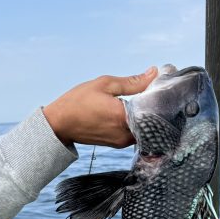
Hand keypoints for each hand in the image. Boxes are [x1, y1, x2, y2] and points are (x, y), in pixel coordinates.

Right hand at [43, 67, 157, 147]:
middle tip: (152, 91)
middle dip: (154, 105)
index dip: (160, 96)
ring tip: (140, 100)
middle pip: (152, 120)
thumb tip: (154, 73)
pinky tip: (130, 110)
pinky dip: (136, 122)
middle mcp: (125, 134)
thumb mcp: (105, 84)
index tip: (161, 85)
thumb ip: (133, 82)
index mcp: (123, 117)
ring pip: (144, 127)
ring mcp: (122, 142)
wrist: (59, 124)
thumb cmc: (77, 102)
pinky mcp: (118, 144)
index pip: (154, 108)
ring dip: (145, 114)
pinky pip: (135, 132)